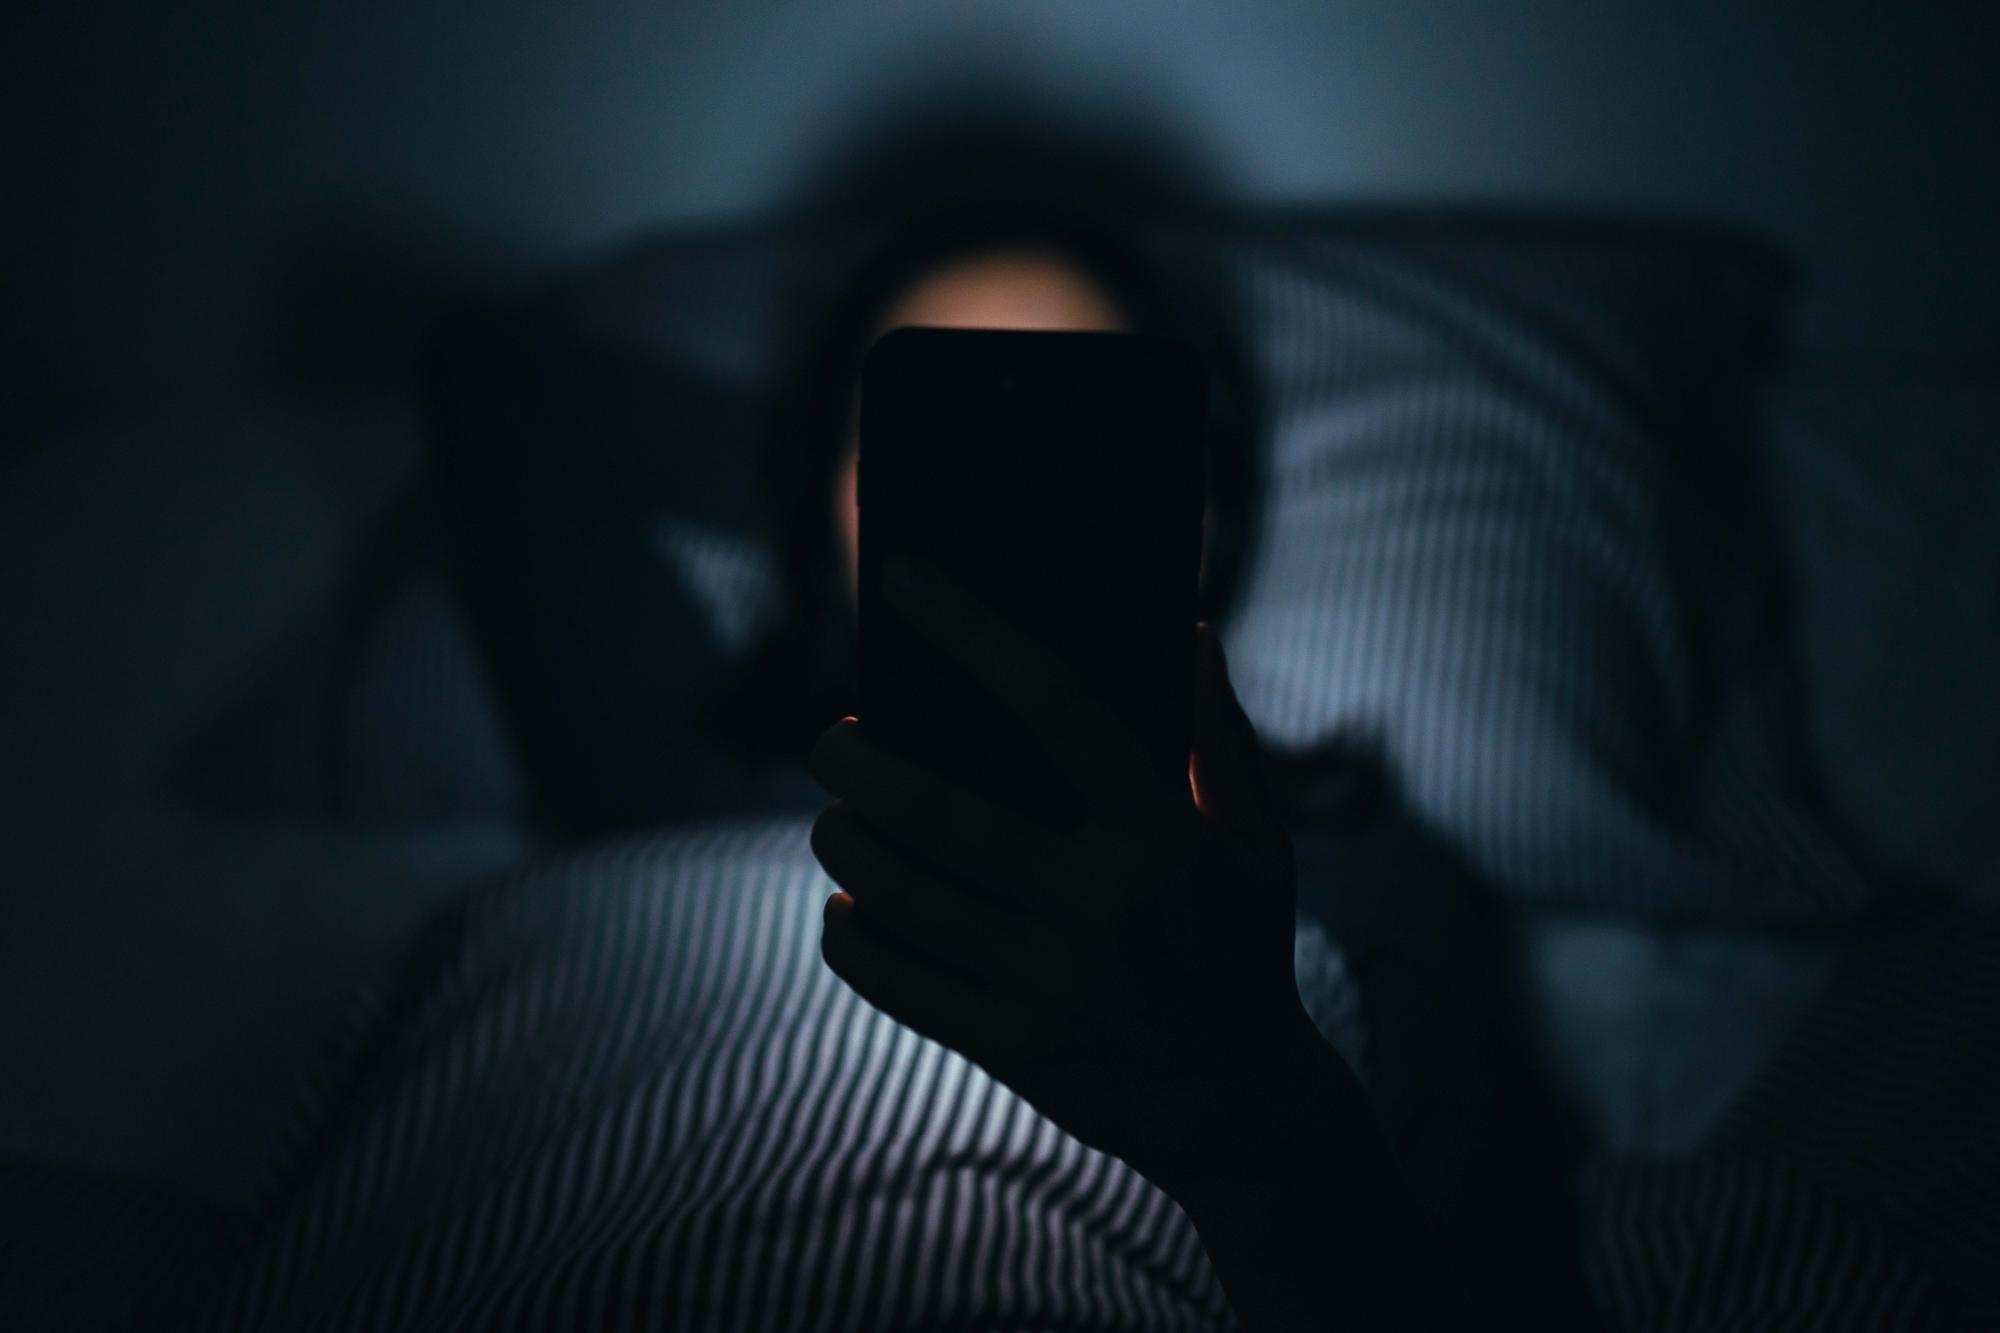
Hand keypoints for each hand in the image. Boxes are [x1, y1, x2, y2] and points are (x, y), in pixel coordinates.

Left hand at [808, 559, 1320, 1190]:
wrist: (1244, 1107)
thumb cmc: (1241, 948)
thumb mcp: (1257, 844)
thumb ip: (1220, 737)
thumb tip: (1188, 629)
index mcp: (1163, 833)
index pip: (1056, 703)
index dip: (974, 631)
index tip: (903, 577)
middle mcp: (1103, 902)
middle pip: (936, 810)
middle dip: (855, 760)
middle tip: (830, 737)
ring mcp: (1053, 982)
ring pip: (900, 894)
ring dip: (841, 843)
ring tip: (833, 817)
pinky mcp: (1014, 1046)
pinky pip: (897, 983)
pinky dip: (850, 939)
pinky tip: (843, 910)